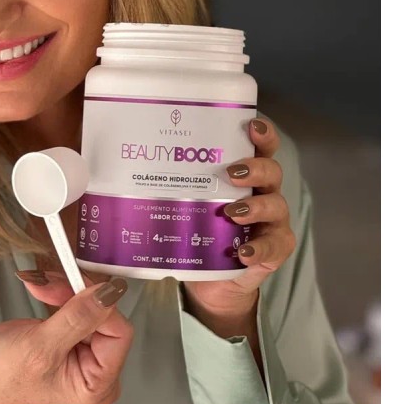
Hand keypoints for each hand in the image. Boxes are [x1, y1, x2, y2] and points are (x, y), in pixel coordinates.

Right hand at [0, 275, 131, 403]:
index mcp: (99, 386)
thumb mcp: (41, 347)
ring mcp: (88, 353)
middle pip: (105, 316)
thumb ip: (78, 318)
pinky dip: (61, 293)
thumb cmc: (4, 377)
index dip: (98, 305)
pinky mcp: (76, 337)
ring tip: (40, 283)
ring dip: (65, 289)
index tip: (73, 284)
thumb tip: (111, 293)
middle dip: (75, 293)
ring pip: (92, 305)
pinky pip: (80, 306)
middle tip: (47, 282)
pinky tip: (43, 288)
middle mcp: (100, 371)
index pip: (119, 333)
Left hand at [183, 118, 295, 321]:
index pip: (259, 146)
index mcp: (244, 174)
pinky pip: (275, 245)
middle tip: (231, 174)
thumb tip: (126, 154)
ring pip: (276, 205)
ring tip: (232, 213)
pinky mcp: (273, 249)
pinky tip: (242, 252)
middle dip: (255, 168)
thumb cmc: (196, 229)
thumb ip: (166, 181)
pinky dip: (259, 248)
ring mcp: (271, 221)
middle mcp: (262, 191)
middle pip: (271, 170)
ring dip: (256, 206)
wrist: (209, 277)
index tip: (251, 125)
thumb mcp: (182, 201)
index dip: (262, 133)